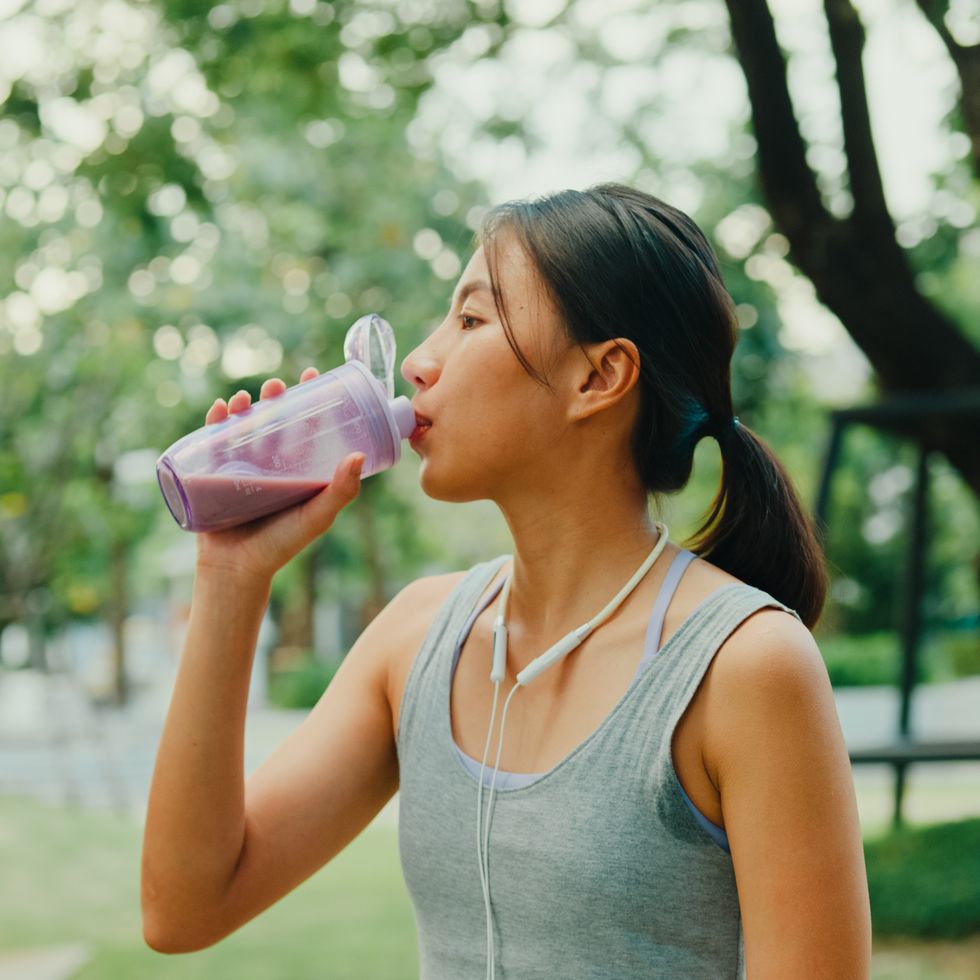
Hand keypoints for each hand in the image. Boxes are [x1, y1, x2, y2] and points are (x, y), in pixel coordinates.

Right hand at [193, 368, 363, 584]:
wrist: (238, 570)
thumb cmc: (282, 545)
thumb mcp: (317, 516)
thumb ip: (341, 490)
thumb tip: (359, 455)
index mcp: (296, 466)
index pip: (305, 424)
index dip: (310, 398)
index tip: (314, 373)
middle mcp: (269, 462)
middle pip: (272, 418)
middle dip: (274, 397)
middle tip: (277, 386)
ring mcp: (240, 466)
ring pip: (242, 425)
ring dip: (242, 406)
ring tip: (244, 398)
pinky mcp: (213, 474)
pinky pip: (211, 442)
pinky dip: (213, 422)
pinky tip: (219, 410)